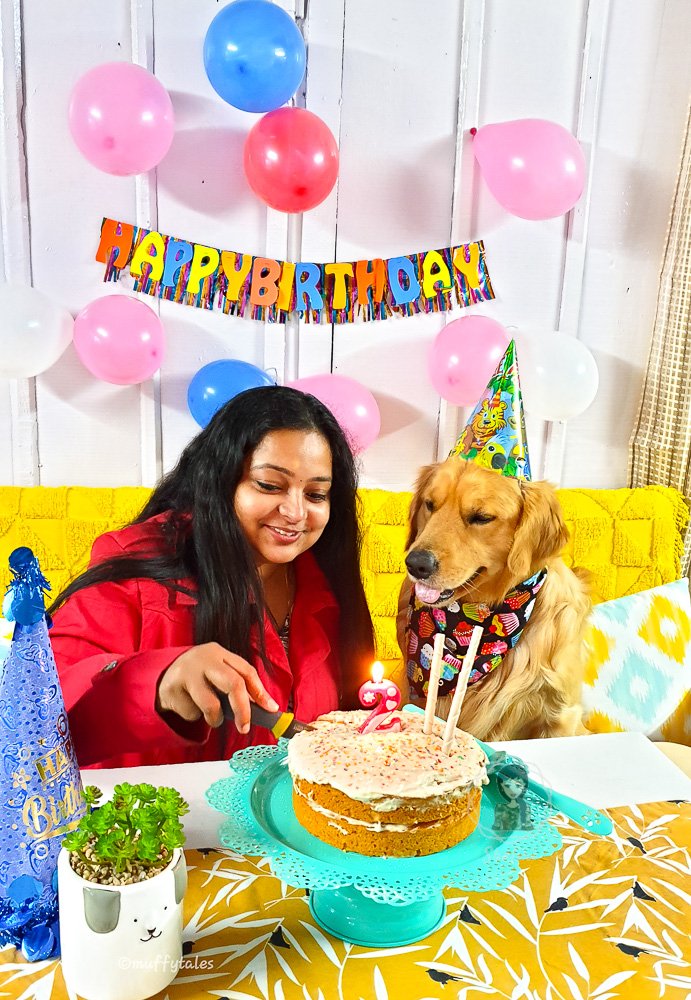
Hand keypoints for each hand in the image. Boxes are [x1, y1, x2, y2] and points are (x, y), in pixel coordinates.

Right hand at [156, 642, 278, 731]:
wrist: (162, 674)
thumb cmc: (200, 677)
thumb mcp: (218, 674)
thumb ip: (239, 686)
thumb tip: (268, 709)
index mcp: (220, 653)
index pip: (246, 671)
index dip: (261, 692)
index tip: (271, 710)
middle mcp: (204, 659)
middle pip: (233, 684)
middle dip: (243, 709)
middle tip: (244, 727)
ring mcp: (187, 672)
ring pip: (211, 705)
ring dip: (214, 719)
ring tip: (210, 716)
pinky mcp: (172, 688)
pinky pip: (192, 713)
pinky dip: (194, 716)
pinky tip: (188, 705)